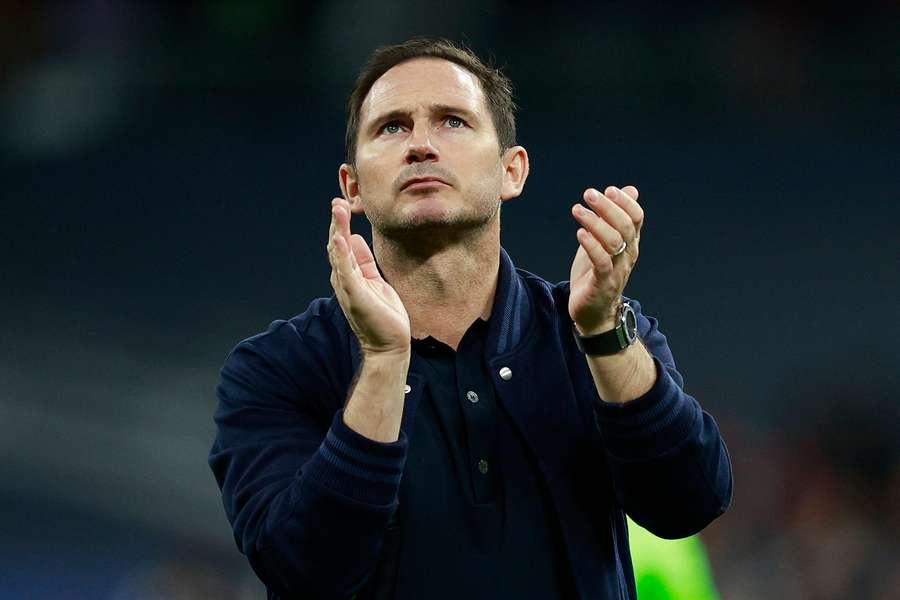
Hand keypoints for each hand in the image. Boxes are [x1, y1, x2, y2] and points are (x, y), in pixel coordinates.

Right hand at [327, 198, 410, 354]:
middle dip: (336, 223)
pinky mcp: (356, 296)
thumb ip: (364, 261)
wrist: (389, 346)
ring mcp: (348, 288)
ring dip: (337, 231)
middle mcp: (344, 281)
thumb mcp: (375, 281)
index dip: (340, 224)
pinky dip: (342, 254)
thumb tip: (353, 238)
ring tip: (336, 211)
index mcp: (350, 276)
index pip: (341, 245)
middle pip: (336, 246)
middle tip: (337, 201)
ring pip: (338, 254)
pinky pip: (346, 272)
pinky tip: (341, 237)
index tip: (341, 205)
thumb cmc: (383, 316)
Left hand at [568, 185, 643, 334]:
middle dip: (607, 207)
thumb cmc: (597, 274)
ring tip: (577, 210)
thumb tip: (629, 190)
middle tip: (589, 194)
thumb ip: (614, 217)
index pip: (636, 217)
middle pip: (625, 226)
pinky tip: (579, 234)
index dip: (625, 202)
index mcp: (630, 243)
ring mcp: (617, 270)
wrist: (594, 312)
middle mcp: (628, 255)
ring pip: (613, 241)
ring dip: (594, 222)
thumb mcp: (605, 241)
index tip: (608, 190)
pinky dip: (591, 245)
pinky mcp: (603, 283)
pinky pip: (601, 262)